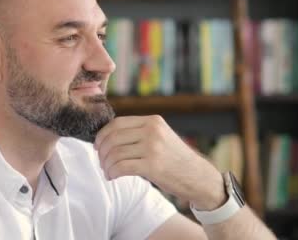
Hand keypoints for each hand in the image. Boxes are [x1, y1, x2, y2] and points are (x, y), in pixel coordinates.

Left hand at [94, 115, 226, 210]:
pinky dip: (112, 173)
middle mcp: (152, 131)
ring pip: (115, 153)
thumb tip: (107, 137)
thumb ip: (139, 133)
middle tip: (101, 162)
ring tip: (108, 171)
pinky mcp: (152, 166)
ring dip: (106, 165)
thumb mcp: (161, 137)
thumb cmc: (176, 160)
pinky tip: (112, 177)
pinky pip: (121, 167)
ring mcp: (153, 147)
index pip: (117, 123)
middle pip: (113, 137)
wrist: (199, 177)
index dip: (102, 135)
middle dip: (101, 152)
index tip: (98, 146)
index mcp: (153, 121)